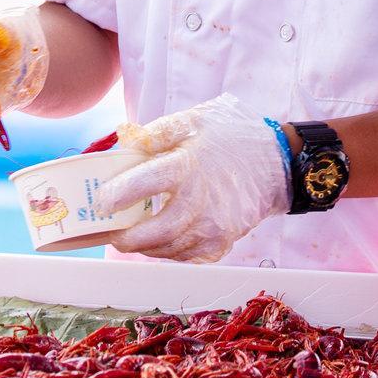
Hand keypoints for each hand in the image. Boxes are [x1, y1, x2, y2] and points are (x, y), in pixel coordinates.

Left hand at [91, 94, 289, 262]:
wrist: (277, 161)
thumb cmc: (231, 136)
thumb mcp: (194, 120)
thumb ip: (156, 132)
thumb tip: (124, 142)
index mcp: (187, 166)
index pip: (142, 184)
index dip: (116, 195)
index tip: (99, 202)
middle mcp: (200, 201)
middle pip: (155, 232)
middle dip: (127, 238)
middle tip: (112, 233)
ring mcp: (214, 226)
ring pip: (169, 249)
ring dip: (146, 246)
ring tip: (131, 237)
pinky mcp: (223, 240)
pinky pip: (187, 256)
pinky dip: (169, 251)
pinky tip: (160, 241)